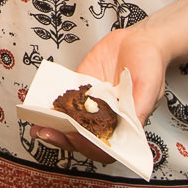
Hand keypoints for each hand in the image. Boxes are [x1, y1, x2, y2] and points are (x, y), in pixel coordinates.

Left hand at [29, 27, 167, 162]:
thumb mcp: (150, 86)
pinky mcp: (81, 88)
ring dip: (53, 126)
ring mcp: (91, 104)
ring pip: (71, 122)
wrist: (139, 40)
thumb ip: (140, 108)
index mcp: (123, 124)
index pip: (104, 145)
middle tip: (48, 134)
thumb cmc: (150, 65)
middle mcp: (106, 118)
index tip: (76, 140)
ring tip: (37, 126)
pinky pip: (65, 100)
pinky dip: (52, 105)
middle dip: (64, 138)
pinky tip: (39, 105)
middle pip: (83, 137)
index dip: (89, 147)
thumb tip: (132, 128)